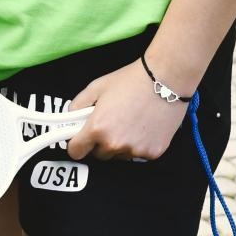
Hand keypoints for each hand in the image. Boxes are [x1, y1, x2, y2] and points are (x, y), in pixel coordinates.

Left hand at [65, 60, 186, 161]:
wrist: (166, 80)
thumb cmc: (130, 81)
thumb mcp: (97, 87)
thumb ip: (78, 105)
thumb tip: (70, 118)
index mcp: (97, 128)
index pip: (76, 152)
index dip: (77, 144)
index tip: (81, 138)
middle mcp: (114, 144)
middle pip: (99, 154)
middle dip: (101, 142)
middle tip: (111, 122)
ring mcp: (134, 151)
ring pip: (119, 155)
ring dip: (120, 144)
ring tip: (131, 121)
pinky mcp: (153, 153)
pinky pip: (138, 154)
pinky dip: (139, 144)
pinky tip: (145, 126)